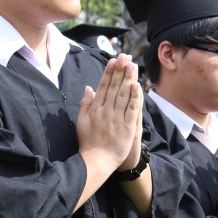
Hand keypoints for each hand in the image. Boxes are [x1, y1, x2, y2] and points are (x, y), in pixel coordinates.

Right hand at [77, 54, 141, 168]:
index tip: (113, 60)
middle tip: (125, 56)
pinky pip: (132, 110)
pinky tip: (137, 85)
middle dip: (120, 70)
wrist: (96, 161)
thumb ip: (84, 104)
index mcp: (95, 109)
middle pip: (114, 87)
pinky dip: (135, 97)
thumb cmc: (88, 142)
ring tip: (132, 65)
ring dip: (128, 79)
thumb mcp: (81, 121)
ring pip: (123, 95)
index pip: (103, 86)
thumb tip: (88, 88)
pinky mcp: (127, 127)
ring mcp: (116, 119)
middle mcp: (105, 111)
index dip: (109, 72)